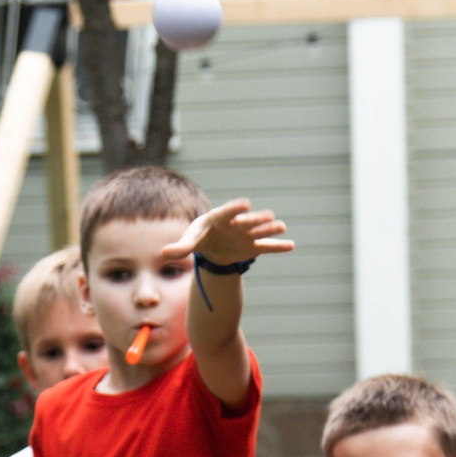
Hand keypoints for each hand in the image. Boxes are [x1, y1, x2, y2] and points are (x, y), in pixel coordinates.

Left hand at [161, 199, 294, 269]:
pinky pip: (268, 247)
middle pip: (247, 220)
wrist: (213, 247)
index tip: (246, 204)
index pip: (227, 211)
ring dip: (270, 229)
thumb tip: (164, 252)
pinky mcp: (254, 247)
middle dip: (255, 219)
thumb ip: (180, 247)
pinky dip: (278, 246)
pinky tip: (291, 245)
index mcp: (219, 218)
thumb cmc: (201, 238)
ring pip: (260, 230)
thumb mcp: (190, 241)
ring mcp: (247, 235)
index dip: (236, 208)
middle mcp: (237, 223)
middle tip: (267, 217)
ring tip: (281, 227)